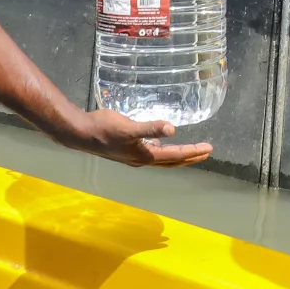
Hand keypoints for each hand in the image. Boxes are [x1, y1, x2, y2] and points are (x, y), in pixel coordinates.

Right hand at [74, 109, 213, 167]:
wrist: (80, 133)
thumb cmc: (104, 129)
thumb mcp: (129, 127)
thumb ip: (151, 128)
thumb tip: (173, 129)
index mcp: (145, 156)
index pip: (174, 155)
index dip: (192, 152)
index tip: (208, 148)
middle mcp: (142, 159)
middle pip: (171, 161)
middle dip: (190, 157)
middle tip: (206, 152)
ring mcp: (134, 155)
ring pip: (162, 158)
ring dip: (178, 155)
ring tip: (191, 151)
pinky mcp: (127, 149)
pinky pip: (152, 152)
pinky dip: (163, 150)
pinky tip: (162, 142)